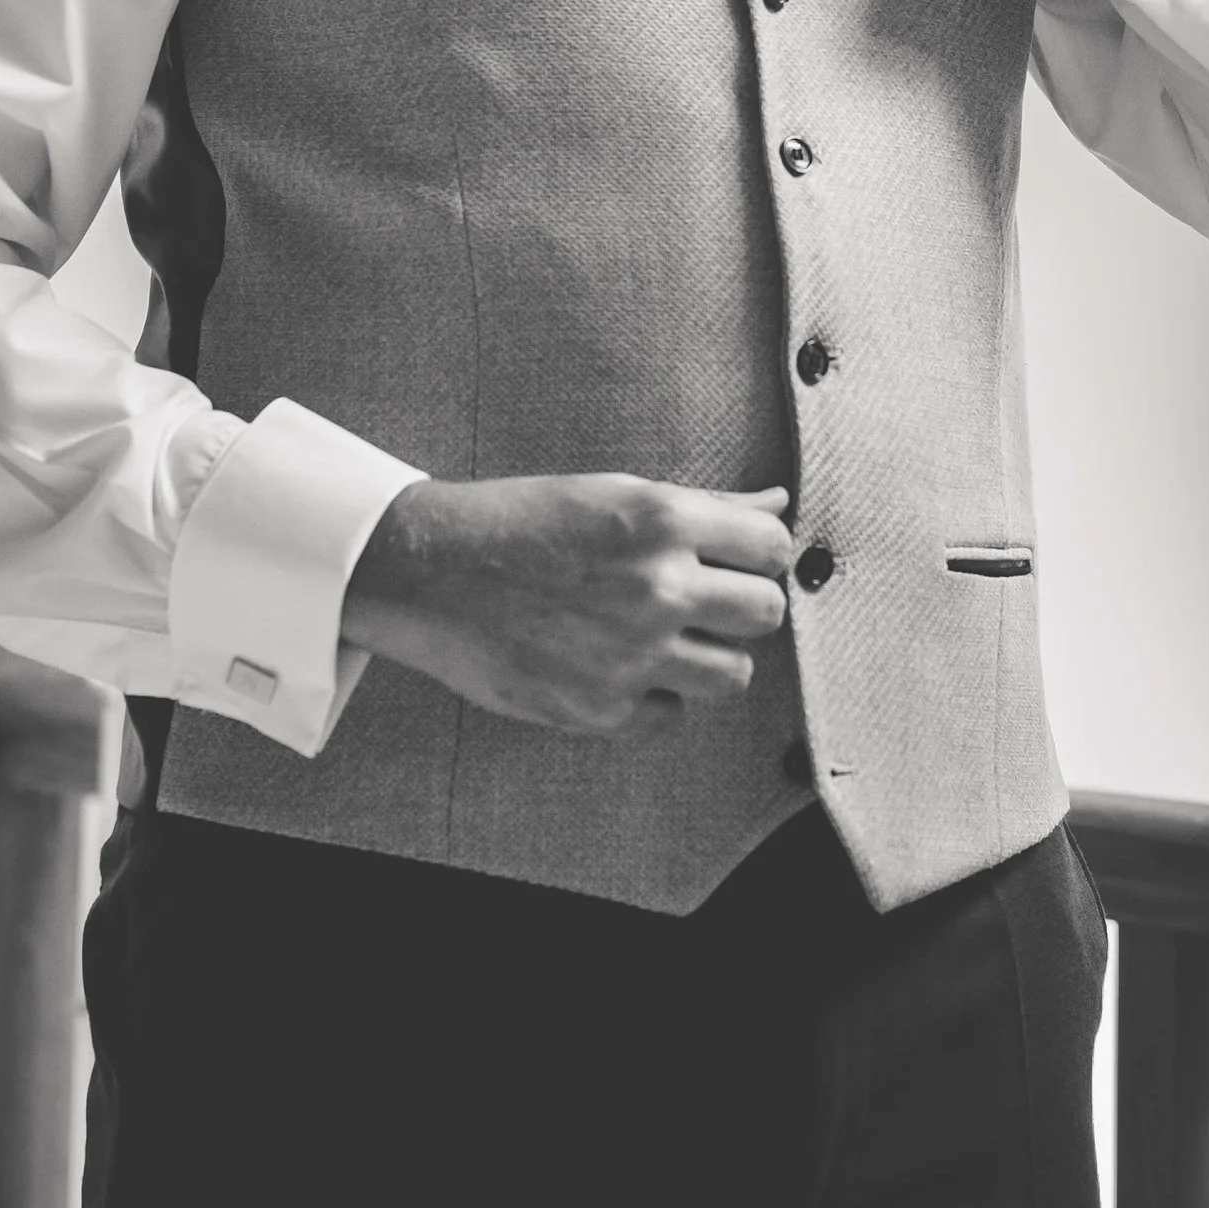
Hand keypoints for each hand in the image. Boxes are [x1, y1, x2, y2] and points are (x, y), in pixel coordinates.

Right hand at [342, 476, 795, 735]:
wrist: (430, 573)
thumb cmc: (520, 523)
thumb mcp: (613, 493)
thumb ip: (705, 506)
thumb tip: (778, 501)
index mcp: (662, 521)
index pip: (774, 547)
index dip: (760, 554)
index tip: (739, 559)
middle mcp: (657, 588)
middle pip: (766, 615)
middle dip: (742, 608)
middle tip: (705, 602)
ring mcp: (631, 655)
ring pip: (733, 677)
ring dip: (708, 659)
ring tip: (666, 639)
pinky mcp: (602, 708)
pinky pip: (669, 714)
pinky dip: (652, 696)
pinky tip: (617, 666)